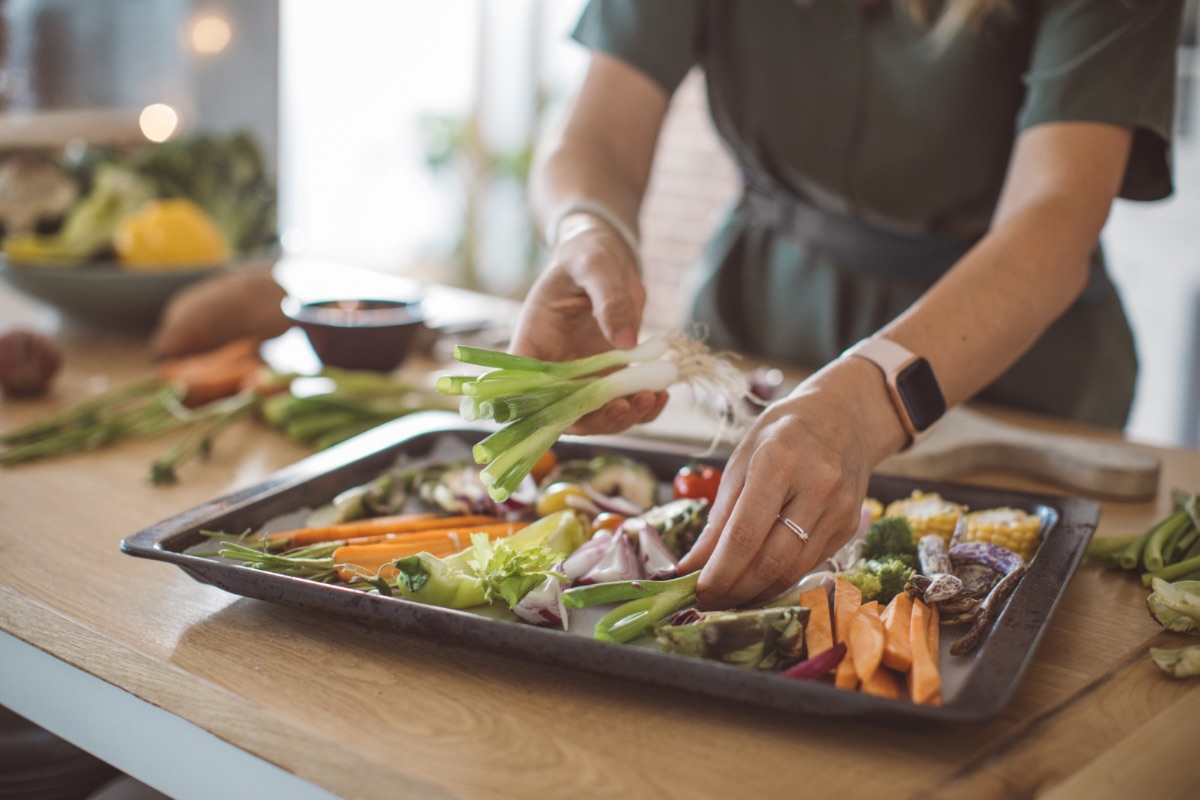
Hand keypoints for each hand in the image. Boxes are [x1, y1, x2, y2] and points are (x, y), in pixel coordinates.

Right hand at [509, 216, 667, 433]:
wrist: (609, 256)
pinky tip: (661, 394)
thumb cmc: (588, 254)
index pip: (525, 391)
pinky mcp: (609, 376)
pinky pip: (623, 403)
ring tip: (653, 396)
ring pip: (596, 416)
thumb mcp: (595, 265)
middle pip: (564, 413)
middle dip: (597, 418)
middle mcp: (554, 368)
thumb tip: (626, 340)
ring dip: (624, 417)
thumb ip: (609, 299)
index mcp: (533, 343)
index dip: (544, 410)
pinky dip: (642, 407)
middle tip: (628, 404)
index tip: (580, 409)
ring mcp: (582, 376)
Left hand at [675, 359, 906, 607]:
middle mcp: (817, 486)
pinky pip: (809, 565)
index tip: (695, 590)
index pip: (745, 533)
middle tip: (707, 602)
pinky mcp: (850, 526)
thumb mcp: (743, 458)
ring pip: (793, 571)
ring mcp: (839, 509)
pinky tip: (757, 582)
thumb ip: (720, 513)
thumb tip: (694, 564)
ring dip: (756, 593)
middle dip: (734, 590)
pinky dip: (779, 579)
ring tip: (728, 598)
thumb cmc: (783, 433)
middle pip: (771, 560)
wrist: (844, 417)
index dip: (719, 571)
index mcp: (779, 461)